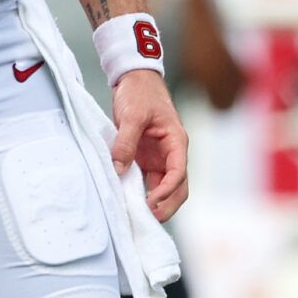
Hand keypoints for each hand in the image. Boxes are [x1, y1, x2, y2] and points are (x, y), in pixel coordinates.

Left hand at [111, 70, 187, 221]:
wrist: (135, 78)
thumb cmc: (140, 92)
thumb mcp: (132, 115)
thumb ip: (125, 142)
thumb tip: (118, 169)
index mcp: (176, 142)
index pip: (178, 172)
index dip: (167, 190)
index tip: (151, 201)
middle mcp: (171, 153)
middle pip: (178, 187)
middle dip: (167, 205)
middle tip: (149, 219)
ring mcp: (159, 157)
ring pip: (164, 187)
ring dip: (155, 203)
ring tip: (139, 216)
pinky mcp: (146, 158)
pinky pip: (148, 180)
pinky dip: (142, 192)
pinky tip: (130, 202)